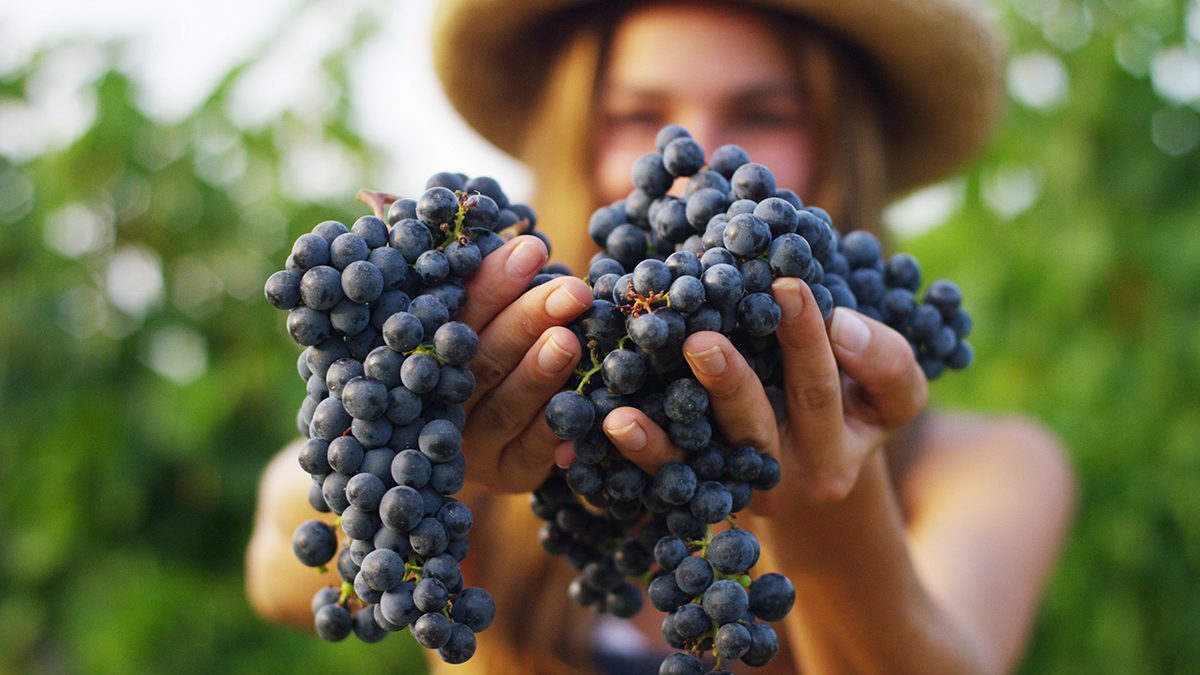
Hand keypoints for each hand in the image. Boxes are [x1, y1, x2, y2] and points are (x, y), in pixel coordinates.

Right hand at [456, 235, 594, 491]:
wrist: (494, 439)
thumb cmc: (493, 349)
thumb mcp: (483, 317)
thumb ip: (485, 285)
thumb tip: (518, 232)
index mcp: (425, 354)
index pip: (454, 315)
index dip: (491, 283)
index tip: (532, 248)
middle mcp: (439, 402)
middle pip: (479, 361)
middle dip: (526, 321)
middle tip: (571, 290)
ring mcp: (472, 445)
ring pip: (504, 408)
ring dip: (538, 373)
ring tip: (569, 340)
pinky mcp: (508, 474)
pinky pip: (534, 453)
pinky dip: (558, 428)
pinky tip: (586, 403)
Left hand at [566, 276, 926, 508]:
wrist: (822, 467)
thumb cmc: (856, 403)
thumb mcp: (889, 390)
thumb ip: (883, 357)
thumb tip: (840, 322)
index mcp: (840, 447)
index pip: (825, 391)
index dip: (809, 342)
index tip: (787, 286)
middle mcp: (788, 477)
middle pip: (757, 429)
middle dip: (730, 384)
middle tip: (700, 341)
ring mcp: (740, 490)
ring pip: (700, 463)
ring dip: (661, 437)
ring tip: (623, 412)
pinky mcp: (700, 497)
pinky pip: (665, 478)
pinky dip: (636, 453)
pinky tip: (606, 425)